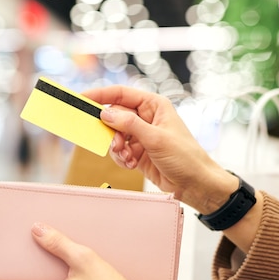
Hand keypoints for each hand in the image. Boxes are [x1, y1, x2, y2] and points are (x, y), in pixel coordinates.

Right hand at [84, 85, 236, 214]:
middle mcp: (146, 117)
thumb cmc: (185, 157)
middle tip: (116, 145)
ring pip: (115, 135)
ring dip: (117, 148)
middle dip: (112, 132)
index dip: (101, 95)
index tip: (83, 99)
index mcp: (154, 105)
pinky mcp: (138, 152)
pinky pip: (119, 151)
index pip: (121, 94)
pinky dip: (121, 158)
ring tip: (128, 158)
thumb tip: (105, 114)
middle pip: (115, 116)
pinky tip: (131, 164)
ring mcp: (141, 135)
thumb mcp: (156, 138)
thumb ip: (129, 124)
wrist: (196, 185)